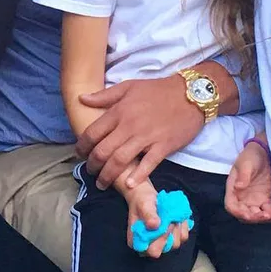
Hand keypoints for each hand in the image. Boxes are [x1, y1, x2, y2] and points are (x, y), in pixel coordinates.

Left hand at [77, 78, 201, 189]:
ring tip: (102, 184)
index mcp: (119, 111)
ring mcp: (147, 137)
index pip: (93, 133)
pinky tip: (129, 184)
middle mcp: (130, 126)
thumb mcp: (129, 86)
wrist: (190, 94)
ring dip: (108, 175)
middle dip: (92, 165)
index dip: (82, 146)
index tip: (80, 154)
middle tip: (90, 172)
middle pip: (103, 151)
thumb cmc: (158, 90)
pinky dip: (138, 176)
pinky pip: (148, 164)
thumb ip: (104, 95)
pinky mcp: (164, 146)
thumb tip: (82, 99)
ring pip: (121, 160)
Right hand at [122, 180, 188, 257]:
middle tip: (167, 215)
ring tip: (171, 215)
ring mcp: (162, 244)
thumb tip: (153, 225)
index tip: (160, 222)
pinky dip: (182, 226)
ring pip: (176, 243)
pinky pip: (183, 236)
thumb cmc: (142, 201)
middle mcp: (150, 246)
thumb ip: (148, 215)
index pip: (152, 250)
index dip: (160, 238)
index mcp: (138, 241)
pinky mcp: (172, 239)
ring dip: (176, 227)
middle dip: (169, 230)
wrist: (148, 197)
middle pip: (166, 247)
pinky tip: (176, 217)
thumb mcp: (143, 205)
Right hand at [224, 141, 270, 223]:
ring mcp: (253, 199)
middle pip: (244, 214)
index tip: (248, 214)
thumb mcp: (246, 164)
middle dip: (254, 218)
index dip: (238, 212)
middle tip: (266, 215)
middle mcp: (241, 197)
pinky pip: (267, 211)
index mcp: (233, 188)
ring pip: (256, 215)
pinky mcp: (264, 199)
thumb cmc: (251, 156)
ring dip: (265, 219)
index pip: (231, 206)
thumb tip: (238, 188)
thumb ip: (243, 176)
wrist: (263, 152)